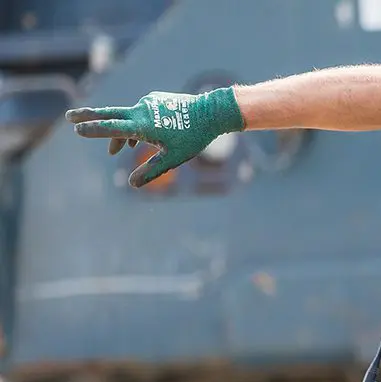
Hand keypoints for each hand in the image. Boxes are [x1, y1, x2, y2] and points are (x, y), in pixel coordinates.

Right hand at [65, 87, 244, 187]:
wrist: (213, 112)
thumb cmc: (195, 137)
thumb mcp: (174, 158)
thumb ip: (152, 171)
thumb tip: (132, 184)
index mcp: (143, 125)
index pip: (112, 127)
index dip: (94, 129)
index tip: (77, 128)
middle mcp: (142, 110)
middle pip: (110, 114)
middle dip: (89, 116)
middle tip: (69, 117)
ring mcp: (148, 103)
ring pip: (126, 118)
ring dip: (119, 133)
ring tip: (115, 151)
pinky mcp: (155, 99)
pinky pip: (138, 113)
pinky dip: (134, 126)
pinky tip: (137, 140)